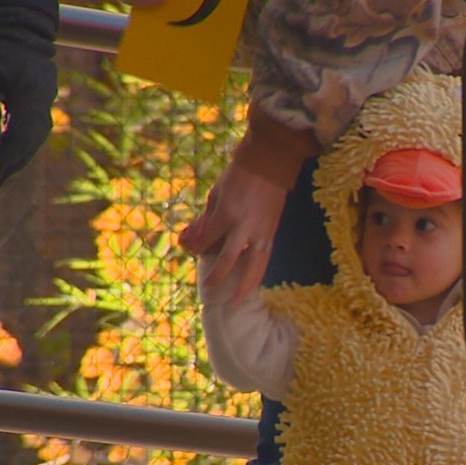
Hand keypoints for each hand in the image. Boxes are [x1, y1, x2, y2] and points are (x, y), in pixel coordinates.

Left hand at [0, 7, 57, 196]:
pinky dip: (7, 151)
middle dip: (2, 172)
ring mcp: (41, 111)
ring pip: (24, 146)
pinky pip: (22, 137)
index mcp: (34, 101)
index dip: (0, 165)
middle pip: (24, 150)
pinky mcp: (33, 110)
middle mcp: (43, 110)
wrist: (17, 30)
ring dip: (5, 164)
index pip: (19, 142)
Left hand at [179, 159, 287, 301]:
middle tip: (209, 288)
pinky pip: (264, 258)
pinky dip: (258, 272)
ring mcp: (260, 231)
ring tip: (237, 301)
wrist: (269, 163)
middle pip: (228, 259)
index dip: (198, 249)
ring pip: (253, 265)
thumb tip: (198, 237)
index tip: (193, 251)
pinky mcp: (272, 232)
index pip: (208, 241)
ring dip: (244, 285)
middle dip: (218, 276)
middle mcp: (243, 227)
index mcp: (226, 214)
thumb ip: (209, 217)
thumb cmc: (239, 174)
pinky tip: (253, 283)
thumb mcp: (217, 193)